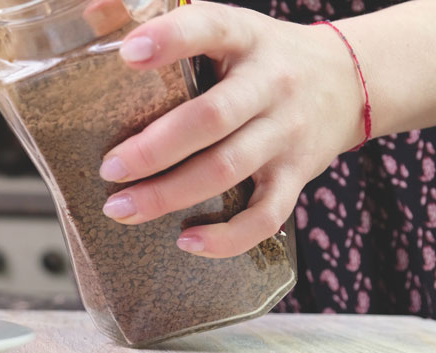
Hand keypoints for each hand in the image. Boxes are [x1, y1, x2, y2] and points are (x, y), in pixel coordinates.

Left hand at [99, 1, 366, 257]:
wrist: (348, 81)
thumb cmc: (261, 57)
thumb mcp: (226, 25)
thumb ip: (164, 19)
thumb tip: (92, 12)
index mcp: (244, 37)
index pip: (210, 27)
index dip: (171, 38)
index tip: (128, 54)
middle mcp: (269, 84)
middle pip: (211, 118)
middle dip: (154, 149)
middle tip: (109, 168)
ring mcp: (285, 133)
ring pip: (228, 169)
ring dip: (170, 195)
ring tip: (121, 209)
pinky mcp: (296, 175)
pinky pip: (266, 216)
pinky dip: (227, 237)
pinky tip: (186, 241)